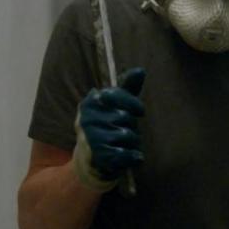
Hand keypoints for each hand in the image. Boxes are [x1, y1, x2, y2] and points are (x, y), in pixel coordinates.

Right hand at [72, 68, 145, 191]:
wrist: (91, 159)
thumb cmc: (108, 125)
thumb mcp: (117, 104)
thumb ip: (128, 87)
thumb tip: (141, 70)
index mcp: (90, 103)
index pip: (117, 95)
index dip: (133, 103)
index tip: (140, 111)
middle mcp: (87, 119)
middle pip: (125, 117)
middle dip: (132, 125)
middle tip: (126, 131)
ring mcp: (91, 139)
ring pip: (127, 135)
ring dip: (133, 141)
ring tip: (126, 144)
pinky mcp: (98, 157)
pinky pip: (126, 154)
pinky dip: (134, 156)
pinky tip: (132, 156)